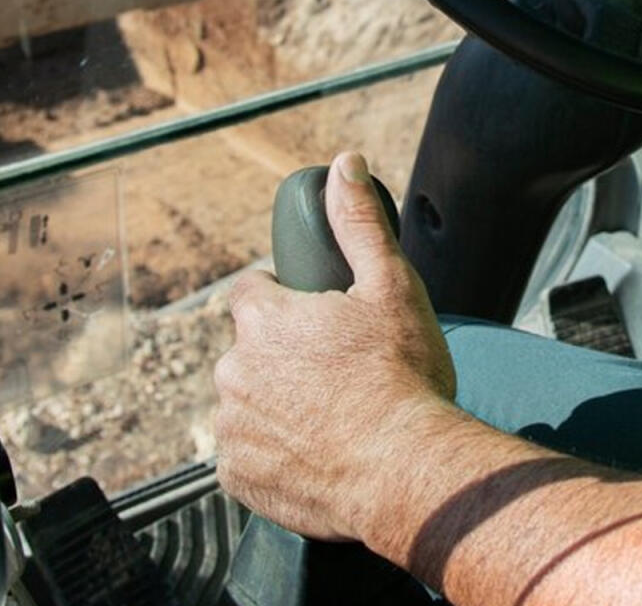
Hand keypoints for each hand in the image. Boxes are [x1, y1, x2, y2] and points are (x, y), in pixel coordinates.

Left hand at [214, 151, 456, 539]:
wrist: (408, 471)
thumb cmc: (403, 379)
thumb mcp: (390, 286)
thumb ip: (359, 222)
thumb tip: (344, 165)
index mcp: (264, 320)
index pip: (252, 292)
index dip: (285, 301)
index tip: (318, 321)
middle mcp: (234, 371)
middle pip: (252, 351)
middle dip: (286, 357)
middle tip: (338, 373)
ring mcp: (233, 428)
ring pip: (250, 403)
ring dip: (279, 404)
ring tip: (334, 416)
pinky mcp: (239, 477)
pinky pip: (250, 455)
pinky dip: (277, 453)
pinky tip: (319, 451)